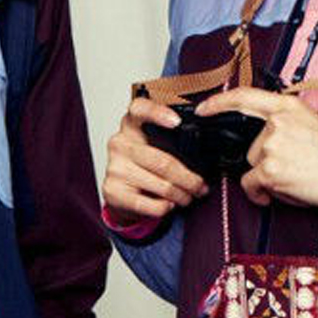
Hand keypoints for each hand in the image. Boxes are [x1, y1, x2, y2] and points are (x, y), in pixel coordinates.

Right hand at [102, 97, 210, 219]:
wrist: (118, 193)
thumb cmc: (142, 165)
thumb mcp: (152, 146)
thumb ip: (170, 142)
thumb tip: (203, 153)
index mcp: (131, 125)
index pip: (140, 109)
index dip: (158, 113)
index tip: (177, 122)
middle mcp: (120, 143)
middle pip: (164, 161)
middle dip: (190, 179)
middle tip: (201, 186)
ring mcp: (115, 168)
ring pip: (163, 186)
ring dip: (183, 195)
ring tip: (189, 197)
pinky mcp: (113, 192)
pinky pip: (152, 205)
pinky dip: (167, 208)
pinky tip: (170, 204)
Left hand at [196, 88, 317, 210]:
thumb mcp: (311, 122)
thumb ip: (283, 122)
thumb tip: (260, 134)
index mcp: (287, 106)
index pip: (244, 96)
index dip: (219, 102)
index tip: (203, 109)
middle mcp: (276, 123)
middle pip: (249, 145)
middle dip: (265, 161)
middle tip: (293, 167)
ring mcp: (271, 145)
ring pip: (251, 166)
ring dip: (266, 177)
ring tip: (296, 178)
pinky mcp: (270, 170)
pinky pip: (250, 185)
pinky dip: (260, 194)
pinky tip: (281, 193)